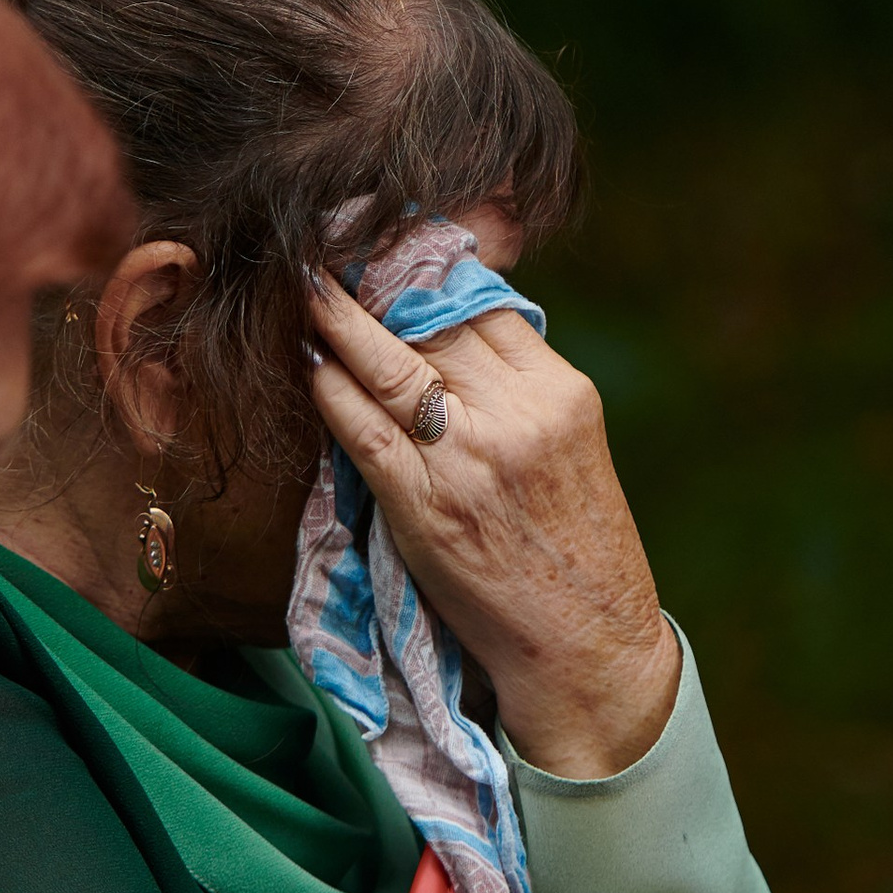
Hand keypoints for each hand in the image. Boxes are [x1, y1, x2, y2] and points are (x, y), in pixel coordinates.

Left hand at [304, 273, 680, 776]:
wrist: (587, 647)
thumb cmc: (574, 550)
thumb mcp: (571, 449)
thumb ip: (520, 392)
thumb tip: (451, 333)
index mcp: (562, 394)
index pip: (486, 306)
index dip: (429, 271)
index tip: (392, 245)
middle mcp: (518, 415)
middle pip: (434, 323)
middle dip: (378, 282)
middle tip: (332, 249)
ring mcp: (468, 458)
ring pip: (390, 364)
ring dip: (339, 320)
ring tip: (305, 285)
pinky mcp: (425, 505)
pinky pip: (363, 428)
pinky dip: (330, 389)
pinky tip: (308, 362)